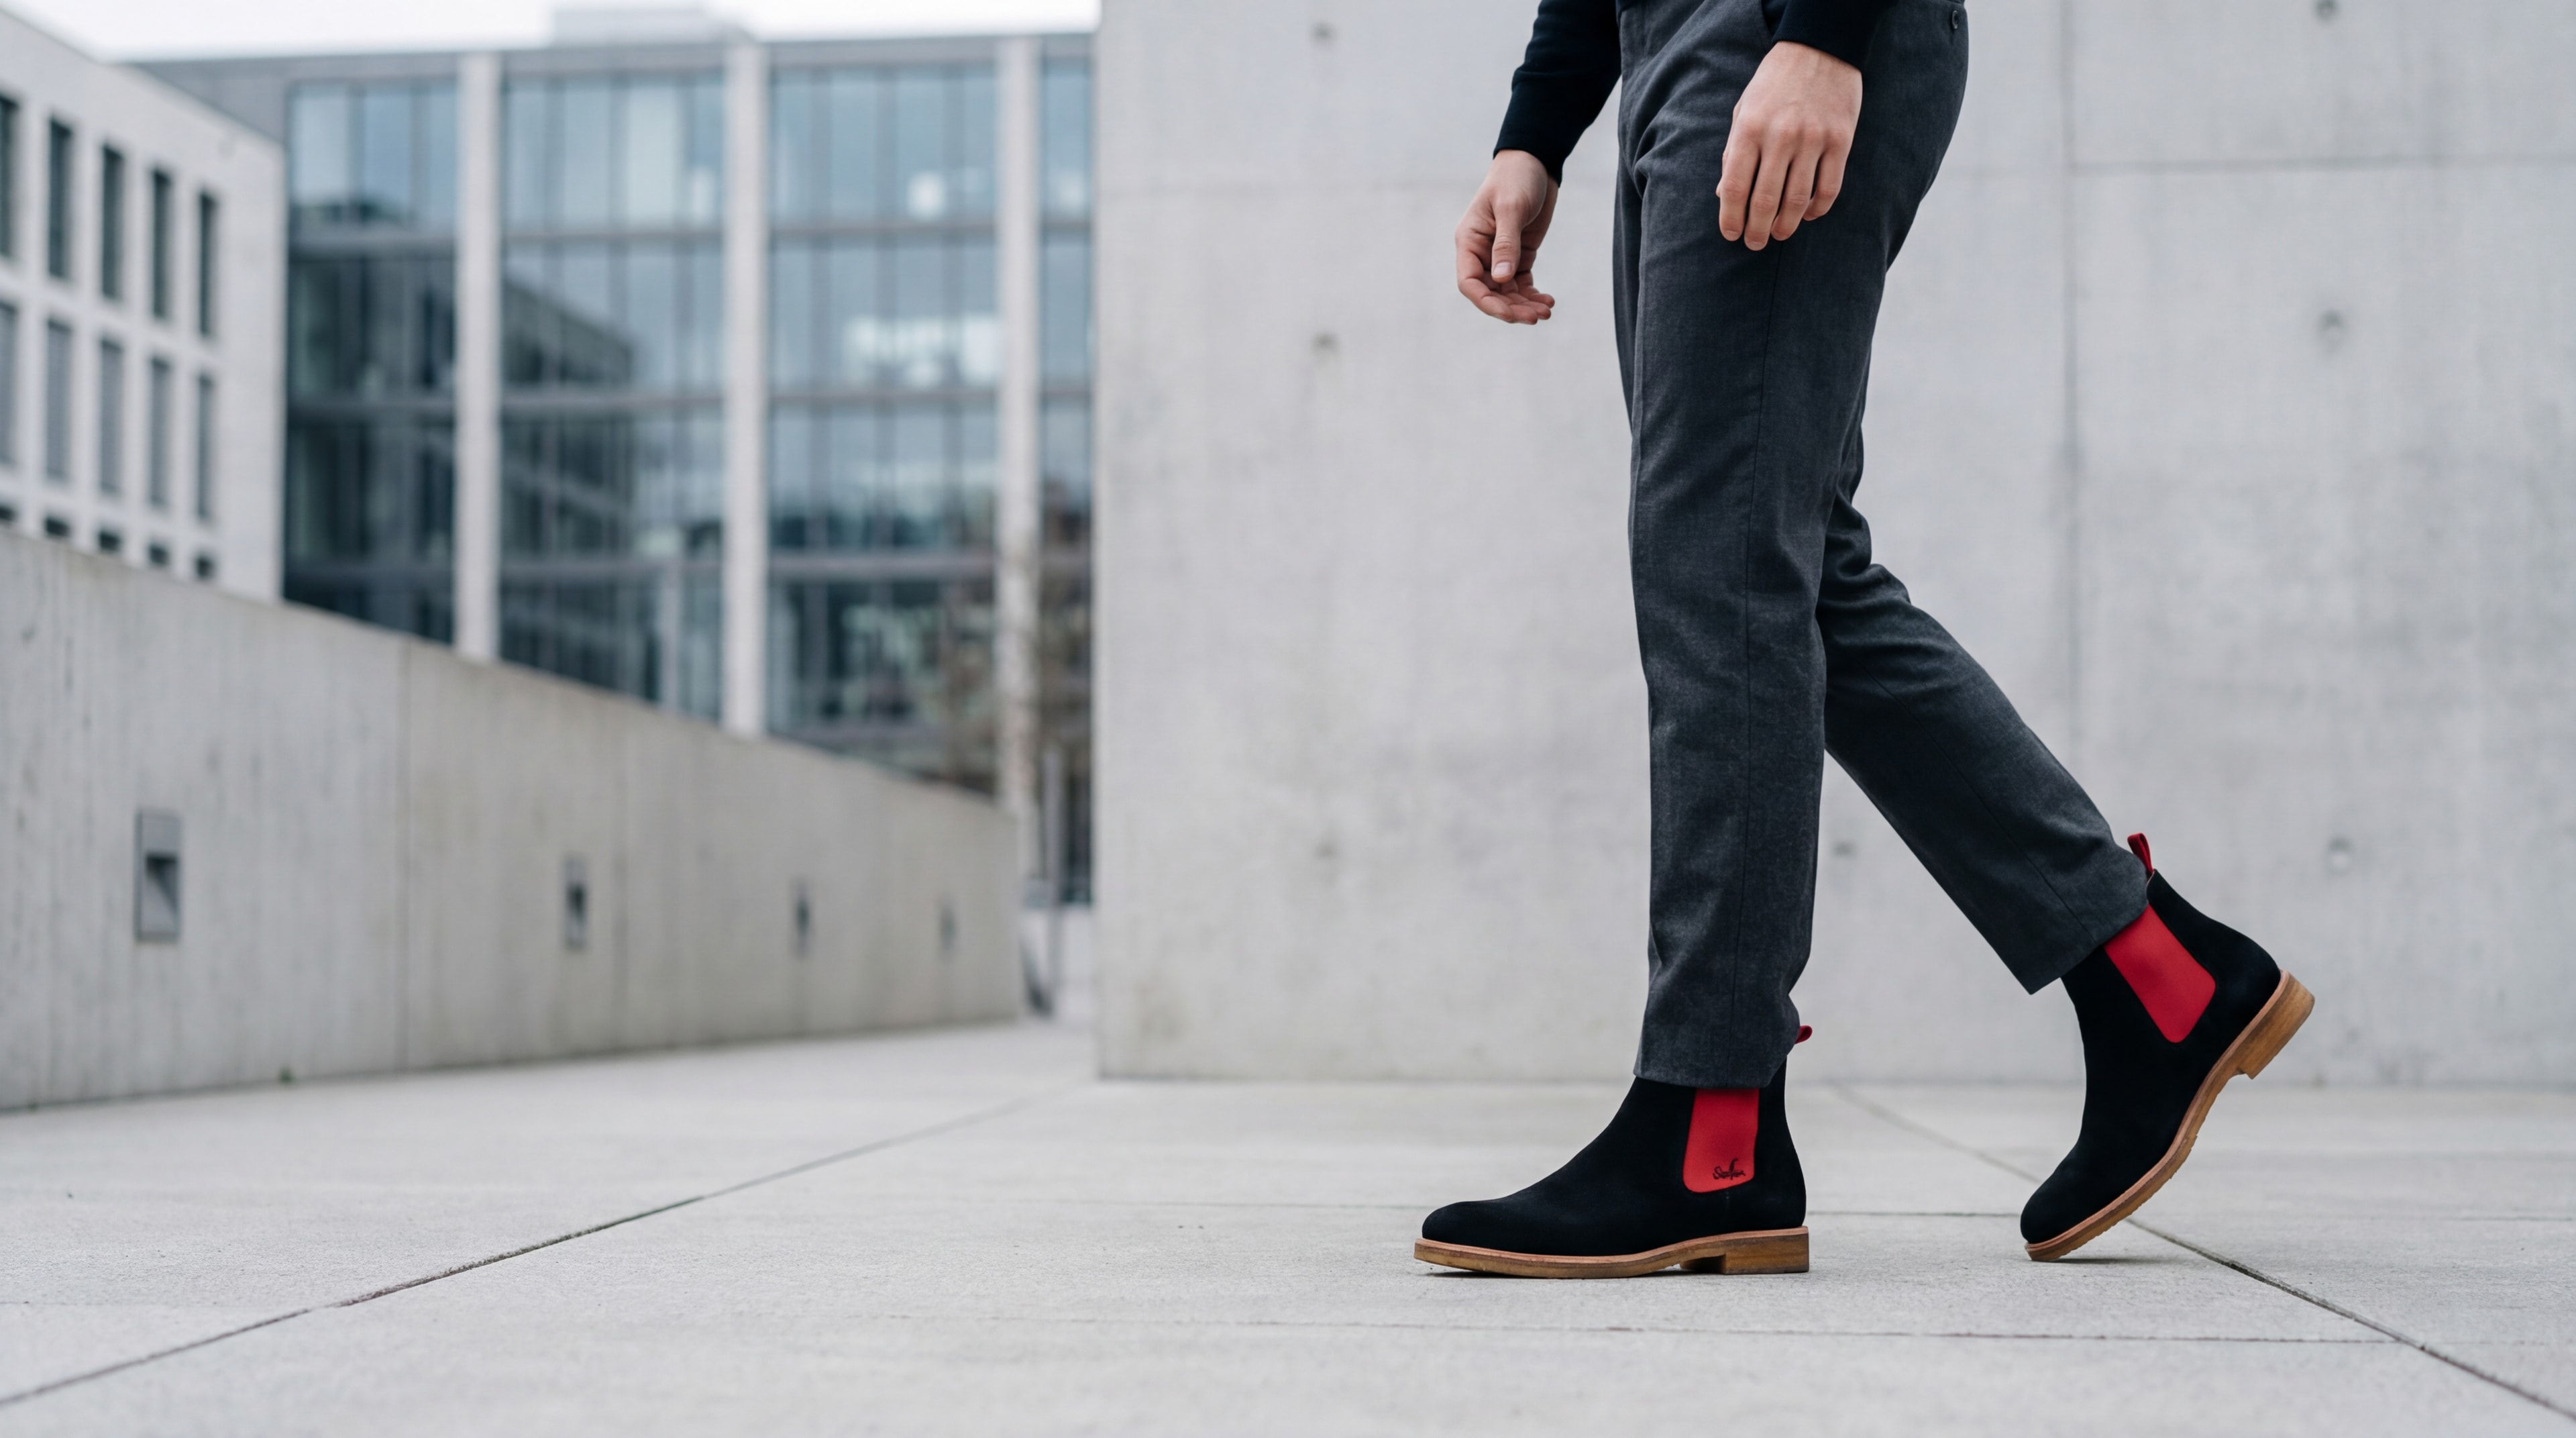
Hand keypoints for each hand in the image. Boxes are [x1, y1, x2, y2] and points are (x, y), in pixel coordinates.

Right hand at [1455, 150, 1559, 323]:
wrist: (1535, 161)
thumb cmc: (1516, 178)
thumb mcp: (1511, 208)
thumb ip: (1506, 244)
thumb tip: (1501, 279)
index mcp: (1469, 241)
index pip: (1470, 282)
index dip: (1486, 302)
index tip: (1509, 313)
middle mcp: (1481, 252)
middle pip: (1490, 292)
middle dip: (1511, 308)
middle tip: (1536, 317)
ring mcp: (1500, 255)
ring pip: (1507, 292)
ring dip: (1524, 305)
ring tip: (1546, 311)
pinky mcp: (1519, 255)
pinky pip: (1521, 284)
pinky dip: (1532, 295)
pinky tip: (1548, 301)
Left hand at [1717, 42, 1862, 249]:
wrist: (1820, 47)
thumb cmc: (1774, 83)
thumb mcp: (1743, 110)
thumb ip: (1733, 151)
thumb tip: (1724, 194)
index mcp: (1749, 129)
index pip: (1735, 187)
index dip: (1731, 218)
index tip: (1731, 235)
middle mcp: (1781, 137)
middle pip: (1765, 200)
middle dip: (1757, 230)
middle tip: (1755, 244)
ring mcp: (1813, 139)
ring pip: (1797, 200)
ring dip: (1786, 225)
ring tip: (1779, 234)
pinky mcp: (1840, 141)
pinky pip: (1829, 187)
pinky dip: (1817, 208)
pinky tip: (1807, 215)